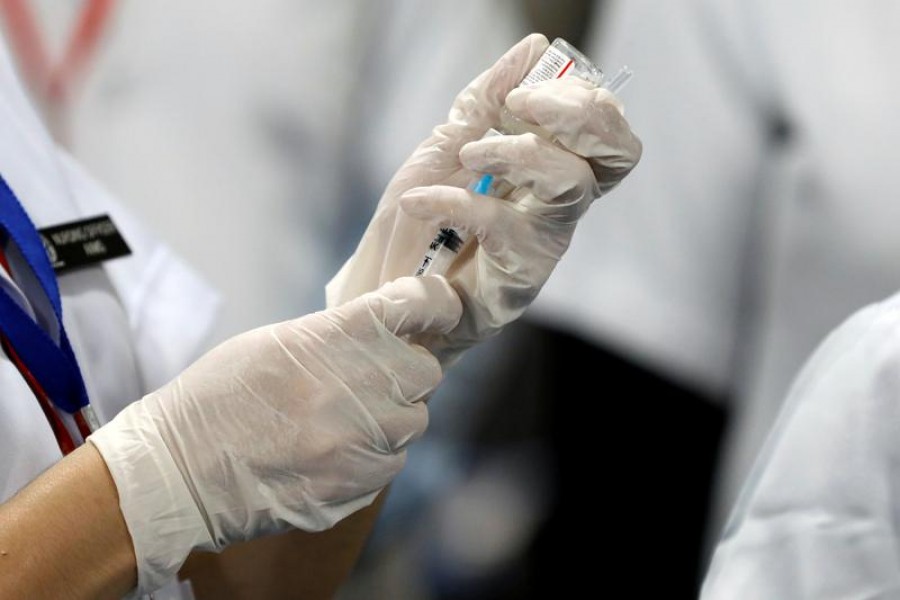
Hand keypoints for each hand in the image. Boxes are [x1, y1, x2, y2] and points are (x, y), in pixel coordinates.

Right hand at [88, 276, 460, 595]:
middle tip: (372, 377)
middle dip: (406, 371)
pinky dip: (374, 455)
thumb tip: (386, 332)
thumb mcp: (276, 342)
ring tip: (344, 421)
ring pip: (414, 420)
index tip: (437, 308)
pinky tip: (334, 454)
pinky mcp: (359, 485)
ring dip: (391, 417)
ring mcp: (364, 440)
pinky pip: (393, 462)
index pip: (419, 304)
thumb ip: (338, 335)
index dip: (436, 303)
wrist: (179, 472)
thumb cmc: (218, 397)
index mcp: (337, 337)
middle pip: (426, 370)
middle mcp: (362, 386)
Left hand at [326, 33, 641, 365]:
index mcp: (553, 168)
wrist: (389, 290)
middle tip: (524, 106)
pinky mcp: (521, 276)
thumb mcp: (447, 146)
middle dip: (580, 115)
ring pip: (572, 183)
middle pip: (617, 153)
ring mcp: (546, 240)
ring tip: (469, 153)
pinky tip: (418, 201)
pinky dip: (456, 202)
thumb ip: (487, 101)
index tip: (525, 91)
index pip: (605, 127)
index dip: (583, 98)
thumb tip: (535, 47)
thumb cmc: (423, 222)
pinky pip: (503, 225)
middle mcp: (561, 203)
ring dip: (520, 151)